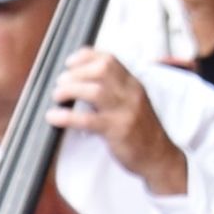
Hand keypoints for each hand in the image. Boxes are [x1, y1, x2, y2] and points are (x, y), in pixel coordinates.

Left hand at [46, 48, 189, 194]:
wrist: (159, 156)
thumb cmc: (140, 130)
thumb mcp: (131, 102)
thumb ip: (113, 89)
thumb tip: (79, 81)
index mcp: (133, 84)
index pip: (109, 59)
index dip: (86, 57)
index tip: (69, 62)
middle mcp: (131, 93)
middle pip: (102, 68)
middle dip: (76, 72)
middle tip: (61, 83)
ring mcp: (126, 111)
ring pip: (95, 91)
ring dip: (70, 90)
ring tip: (58, 96)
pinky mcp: (118, 130)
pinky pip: (89, 120)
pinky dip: (67, 116)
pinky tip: (54, 116)